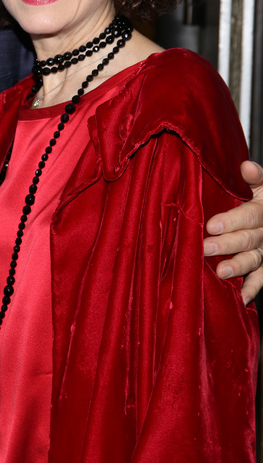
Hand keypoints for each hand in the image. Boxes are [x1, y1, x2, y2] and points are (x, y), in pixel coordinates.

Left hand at [204, 160, 262, 303]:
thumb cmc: (262, 198)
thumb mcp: (262, 185)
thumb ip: (255, 176)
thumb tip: (246, 166)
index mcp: (262, 209)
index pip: (248, 216)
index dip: (231, 221)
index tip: (211, 225)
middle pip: (248, 239)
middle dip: (227, 244)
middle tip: (206, 248)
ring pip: (254, 259)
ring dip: (238, 266)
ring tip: (221, 272)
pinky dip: (253, 288)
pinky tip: (242, 297)